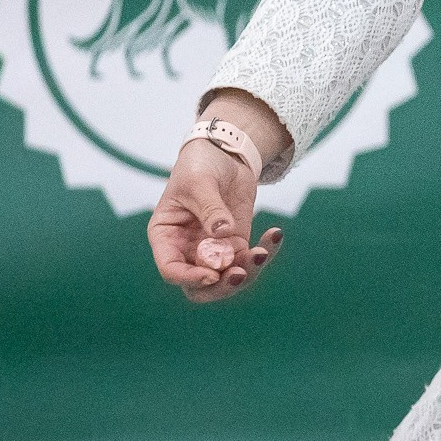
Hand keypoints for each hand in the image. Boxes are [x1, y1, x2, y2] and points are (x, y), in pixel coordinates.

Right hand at [146, 138, 280, 302]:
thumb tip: (223, 233)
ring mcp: (213, 249)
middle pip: (200, 285)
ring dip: (247, 271)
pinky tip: (274, 234)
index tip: (213, 273)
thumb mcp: (199, 182)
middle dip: (221, 286)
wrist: (223, 154)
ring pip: (228, 278)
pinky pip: (249, 259)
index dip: (189, 278)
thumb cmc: (199, 166)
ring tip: (262, 251)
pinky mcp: (236, 243)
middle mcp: (187, 250)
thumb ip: (210, 208)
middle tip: (241, 274)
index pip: (171, 269)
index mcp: (166, 237)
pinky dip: (264, 251)